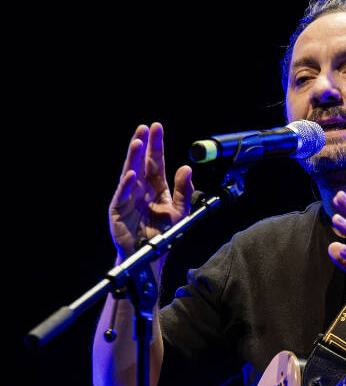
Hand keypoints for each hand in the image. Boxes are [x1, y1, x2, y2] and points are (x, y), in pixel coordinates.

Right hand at [109, 122, 193, 258]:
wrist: (149, 258)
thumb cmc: (162, 235)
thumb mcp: (179, 212)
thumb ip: (184, 191)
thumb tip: (187, 168)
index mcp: (155, 188)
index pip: (155, 162)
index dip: (156, 146)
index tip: (157, 128)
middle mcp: (140, 189)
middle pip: (141, 163)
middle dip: (142, 145)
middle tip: (144, 128)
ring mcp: (127, 198)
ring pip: (129, 174)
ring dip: (132, 158)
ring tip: (136, 142)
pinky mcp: (118, 210)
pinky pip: (122, 195)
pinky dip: (126, 185)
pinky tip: (131, 174)